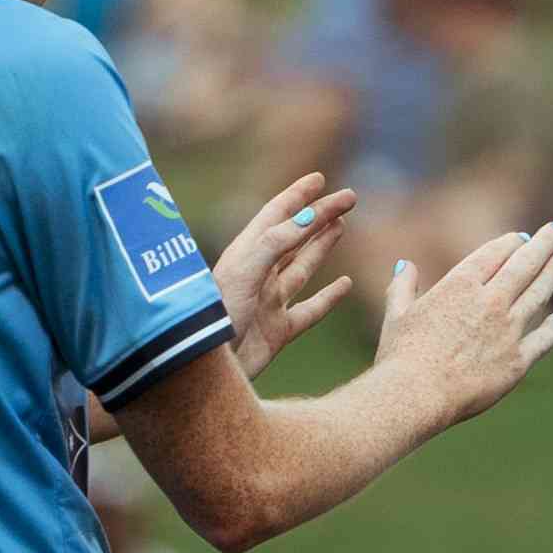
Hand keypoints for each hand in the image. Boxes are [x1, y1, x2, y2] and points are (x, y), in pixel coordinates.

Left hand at [212, 172, 363, 378]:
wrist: (203, 372)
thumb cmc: (213, 320)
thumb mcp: (243, 273)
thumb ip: (275, 244)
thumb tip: (308, 218)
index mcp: (244, 255)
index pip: (276, 216)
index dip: (298, 196)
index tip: (320, 180)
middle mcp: (257, 274)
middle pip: (295, 237)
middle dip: (319, 216)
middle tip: (348, 199)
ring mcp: (268, 303)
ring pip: (302, 267)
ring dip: (322, 246)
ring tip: (341, 226)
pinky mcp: (277, 331)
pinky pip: (310, 310)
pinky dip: (330, 297)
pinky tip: (346, 284)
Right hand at [375, 221, 552, 430]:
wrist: (418, 395)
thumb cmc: (401, 356)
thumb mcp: (396, 314)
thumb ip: (403, 286)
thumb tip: (405, 265)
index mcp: (460, 285)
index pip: (495, 253)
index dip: (511, 242)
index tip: (522, 237)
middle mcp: (490, 302)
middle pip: (525, 264)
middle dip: (545, 243)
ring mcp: (508, 331)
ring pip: (539, 293)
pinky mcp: (518, 361)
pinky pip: (543, 339)